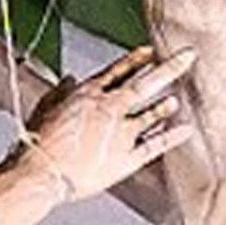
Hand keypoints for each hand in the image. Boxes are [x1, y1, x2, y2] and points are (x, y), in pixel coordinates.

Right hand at [10, 44, 195, 206]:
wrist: (43, 172)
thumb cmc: (38, 142)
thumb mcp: (45, 108)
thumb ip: (61, 92)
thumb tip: (69, 80)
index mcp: (88, 94)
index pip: (118, 70)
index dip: (136, 59)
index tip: (150, 52)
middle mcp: (109, 109)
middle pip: (145, 83)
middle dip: (169, 67)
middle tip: (187, 56)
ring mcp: (121, 133)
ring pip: (152, 114)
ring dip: (166, 105)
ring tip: (177, 100)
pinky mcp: (127, 158)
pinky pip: (155, 144)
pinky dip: (172, 136)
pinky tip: (185, 130)